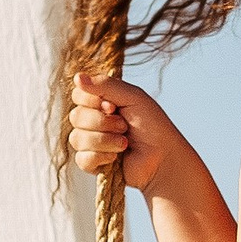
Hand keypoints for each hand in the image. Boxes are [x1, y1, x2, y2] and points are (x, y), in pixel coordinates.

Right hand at [67, 70, 181, 191]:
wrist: (163, 158)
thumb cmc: (153, 126)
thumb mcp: (133, 97)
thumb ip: (105, 85)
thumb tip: (77, 77)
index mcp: (101, 102)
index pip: (79, 95)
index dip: (92, 101)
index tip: (113, 106)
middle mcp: (93, 121)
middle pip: (76, 116)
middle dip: (103, 122)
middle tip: (125, 126)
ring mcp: (90, 143)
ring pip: (77, 138)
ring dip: (105, 140)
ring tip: (125, 143)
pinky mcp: (92, 164)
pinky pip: (82, 159)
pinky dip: (101, 157)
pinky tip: (116, 158)